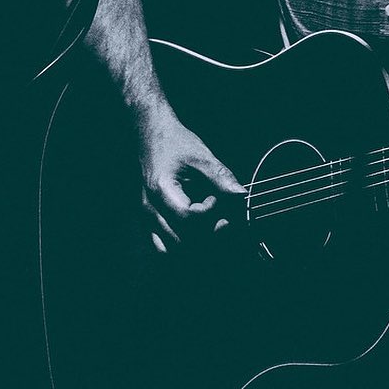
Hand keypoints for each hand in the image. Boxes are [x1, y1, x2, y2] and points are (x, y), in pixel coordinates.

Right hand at [137, 106, 246, 252]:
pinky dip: (182, 248)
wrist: (151, 137)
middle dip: (208, 233)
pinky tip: (198, 235)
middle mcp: (150, 211)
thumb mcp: (200, 155)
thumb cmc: (175, 143)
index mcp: (162, 191)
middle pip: (182, 241)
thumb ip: (220, 176)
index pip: (189, 218)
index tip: (217, 197)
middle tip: (223, 217)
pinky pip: (163, 249)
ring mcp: (146, 220)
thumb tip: (241, 196)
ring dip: (197, 245)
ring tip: (211, 225)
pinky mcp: (149, 224)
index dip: (211, 211)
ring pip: (172, 251)